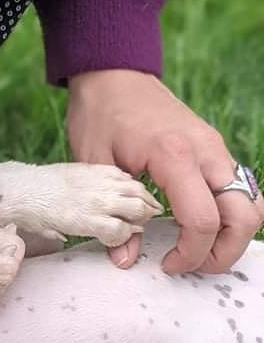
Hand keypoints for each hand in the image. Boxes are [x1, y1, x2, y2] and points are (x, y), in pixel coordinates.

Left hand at [66, 69, 263, 272]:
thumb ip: (112, 214)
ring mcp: (215, 150)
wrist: (114, 75)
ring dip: (232, 236)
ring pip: (250, 203)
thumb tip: (124, 259)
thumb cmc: (100, 115)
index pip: (203, 219)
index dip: (190, 253)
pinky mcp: (213, 152)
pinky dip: (230, 217)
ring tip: (197, 253)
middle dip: (222, 252)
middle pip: (244, 216)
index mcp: (175, 156)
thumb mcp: (95, 166)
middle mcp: (207, 152)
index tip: (166, 265)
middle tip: (188, 267)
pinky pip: (238, 190)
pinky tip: (199, 230)